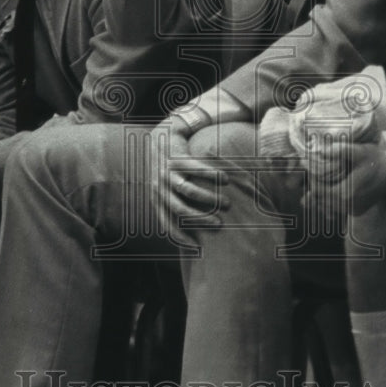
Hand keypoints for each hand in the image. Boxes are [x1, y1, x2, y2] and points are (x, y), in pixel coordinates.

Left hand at [149, 115, 227, 236]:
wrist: (162, 138)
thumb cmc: (171, 170)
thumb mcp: (168, 189)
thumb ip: (178, 205)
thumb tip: (197, 230)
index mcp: (158, 199)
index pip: (167, 224)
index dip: (181, 237)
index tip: (198, 247)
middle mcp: (160, 188)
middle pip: (180, 209)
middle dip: (200, 219)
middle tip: (219, 224)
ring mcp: (167, 172)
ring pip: (189, 190)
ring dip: (209, 198)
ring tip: (227, 203)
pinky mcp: (177, 158)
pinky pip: (195, 168)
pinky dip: (211, 175)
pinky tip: (226, 179)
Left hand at [308, 142, 385, 217]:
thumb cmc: (376, 160)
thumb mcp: (358, 151)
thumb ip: (337, 150)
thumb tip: (319, 151)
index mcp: (345, 194)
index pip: (318, 190)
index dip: (312, 179)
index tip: (312, 168)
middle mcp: (348, 207)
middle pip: (320, 200)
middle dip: (314, 187)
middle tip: (313, 174)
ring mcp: (352, 211)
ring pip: (327, 206)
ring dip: (321, 195)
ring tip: (320, 181)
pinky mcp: (356, 212)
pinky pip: (336, 209)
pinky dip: (330, 200)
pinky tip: (330, 189)